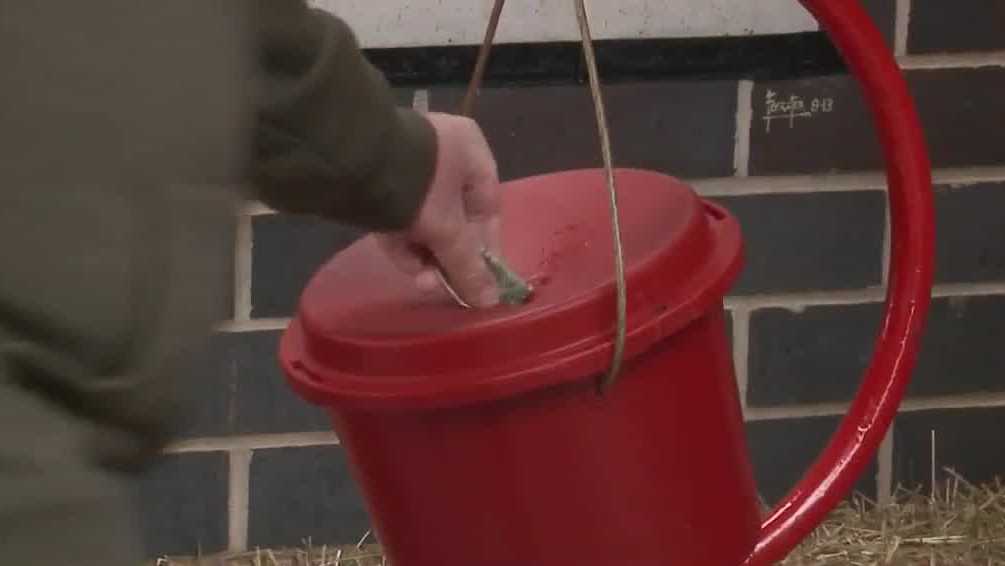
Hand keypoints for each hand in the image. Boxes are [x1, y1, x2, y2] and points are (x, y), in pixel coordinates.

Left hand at [377, 112, 500, 307]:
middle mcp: (444, 154)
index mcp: (472, 152)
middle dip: (447, 259)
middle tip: (440, 286)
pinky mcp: (379, 182)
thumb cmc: (418, 188)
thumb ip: (469, 267)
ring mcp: (409, 166)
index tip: (479, 282)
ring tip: (421, 281)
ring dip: (424, 257)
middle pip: (455, 220)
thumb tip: (491, 302)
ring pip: (426, 222)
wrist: (351, 162)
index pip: (488, 209)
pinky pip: (401, 217)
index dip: (486, 250)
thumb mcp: (448, 230)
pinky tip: (403, 263)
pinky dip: (402, 243)